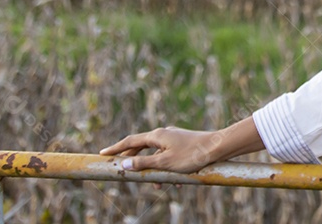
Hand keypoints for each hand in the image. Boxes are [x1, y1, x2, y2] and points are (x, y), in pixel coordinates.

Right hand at [100, 126, 223, 173]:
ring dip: (155, 171)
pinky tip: (177, 183)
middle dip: (135, 162)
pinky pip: (169, 158)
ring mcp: (173, 138)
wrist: (218, 147)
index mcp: (157, 136)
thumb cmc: (192, 154)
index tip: (103, 154)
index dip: (116, 149)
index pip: (130, 141)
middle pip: (142, 148)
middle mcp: (163, 134)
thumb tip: (124, 164)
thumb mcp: (164, 163)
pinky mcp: (182, 144)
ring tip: (160, 186)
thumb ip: (143, 163)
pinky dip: (168, 170)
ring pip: (157, 156)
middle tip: (124, 172)